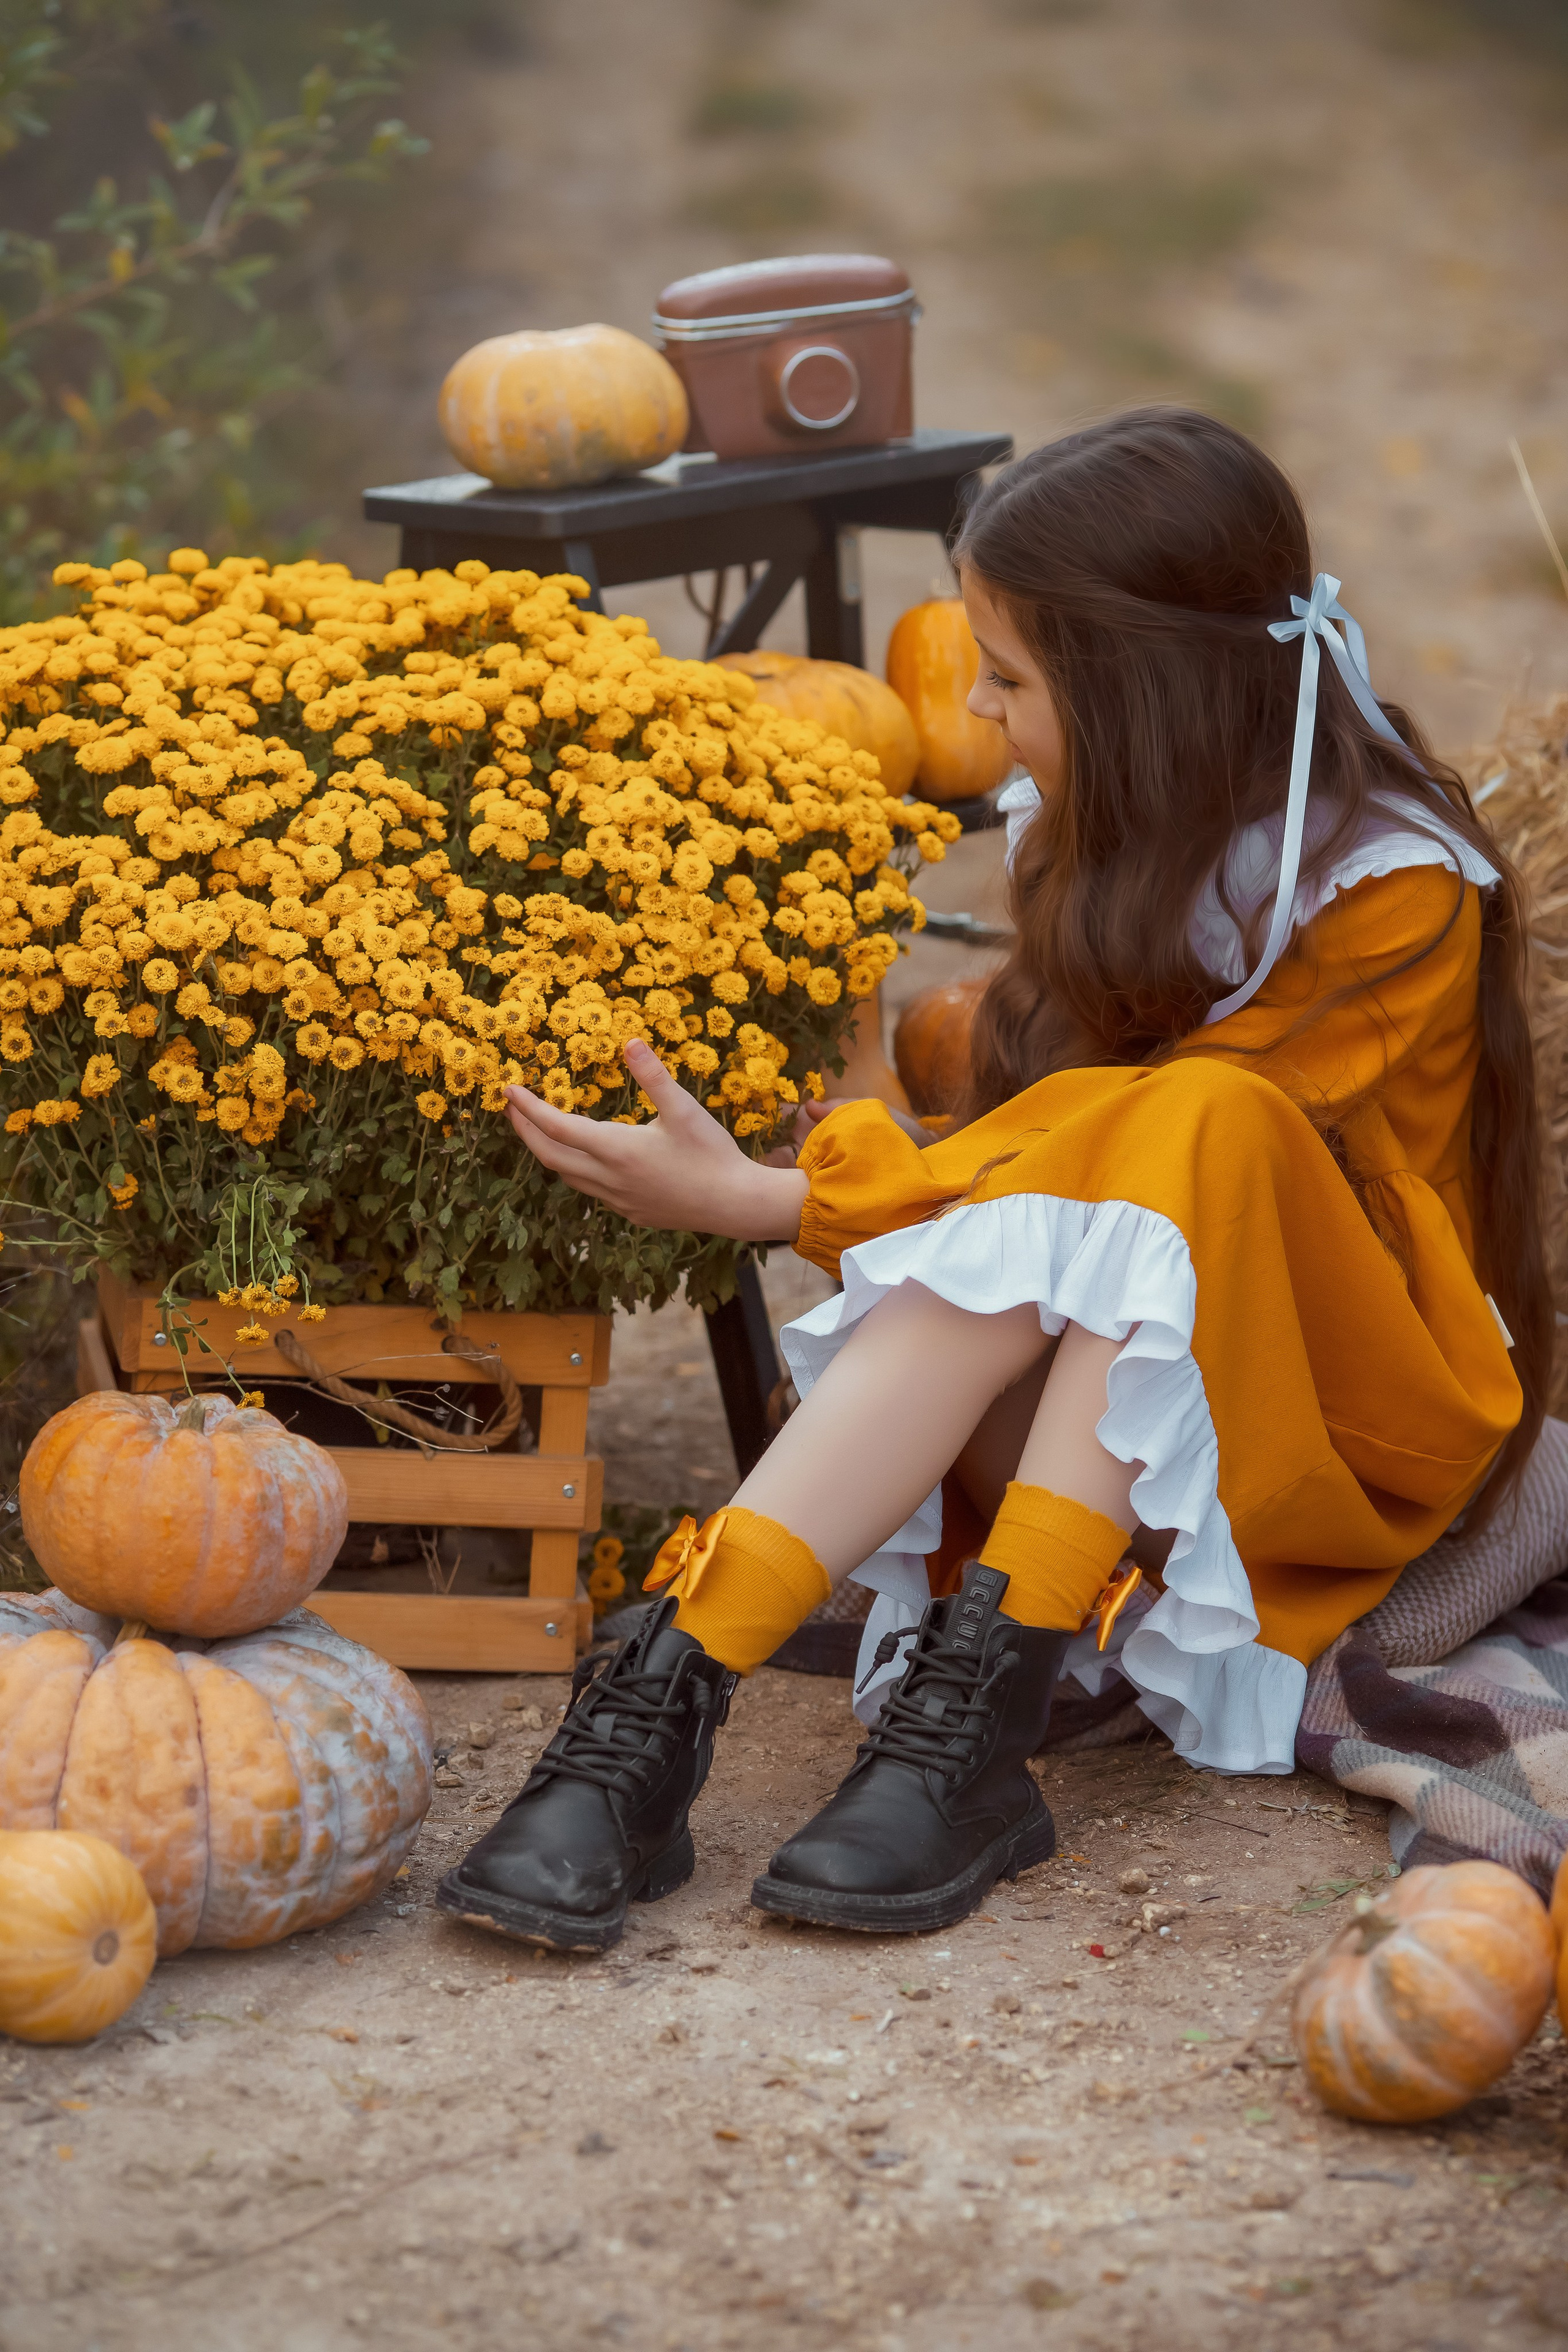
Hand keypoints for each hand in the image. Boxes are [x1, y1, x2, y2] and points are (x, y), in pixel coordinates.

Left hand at [503, 1039, 808, 1242]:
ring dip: (548, 1151)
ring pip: (568, 1176)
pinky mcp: (631, 1211)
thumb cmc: (712, 1154)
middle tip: (510, 1108)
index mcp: (617, 1150)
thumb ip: (654, 1076)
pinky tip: (586, 1159)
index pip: (557, 1128)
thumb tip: (631, 1042)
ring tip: (540, 1130)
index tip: (509, 1091)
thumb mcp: (685, 1109)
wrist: (735, 1205)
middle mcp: (609, 1179)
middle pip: (550, 1156)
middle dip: (525, 1131)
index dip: (529, 1109)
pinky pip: (590, 1189)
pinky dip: (575, 1169)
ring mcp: (618, 1199)